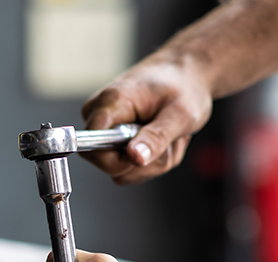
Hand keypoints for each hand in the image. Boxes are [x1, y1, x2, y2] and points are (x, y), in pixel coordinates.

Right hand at [79, 56, 212, 184]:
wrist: (187, 74)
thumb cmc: (183, 85)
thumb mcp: (180, 114)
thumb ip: (156, 137)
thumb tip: (134, 158)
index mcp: (111, 102)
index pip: (90, 145)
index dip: (117, 160)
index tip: (145, 154)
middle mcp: (100, 116)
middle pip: (107, 164)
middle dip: (145, 163)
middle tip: (169, 142)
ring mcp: (106, 130)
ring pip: (122, 171)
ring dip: (153, 163)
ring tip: (169, 137)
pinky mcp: (114, 140)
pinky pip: (128, 168)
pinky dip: (152, 161)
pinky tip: (163, 139)